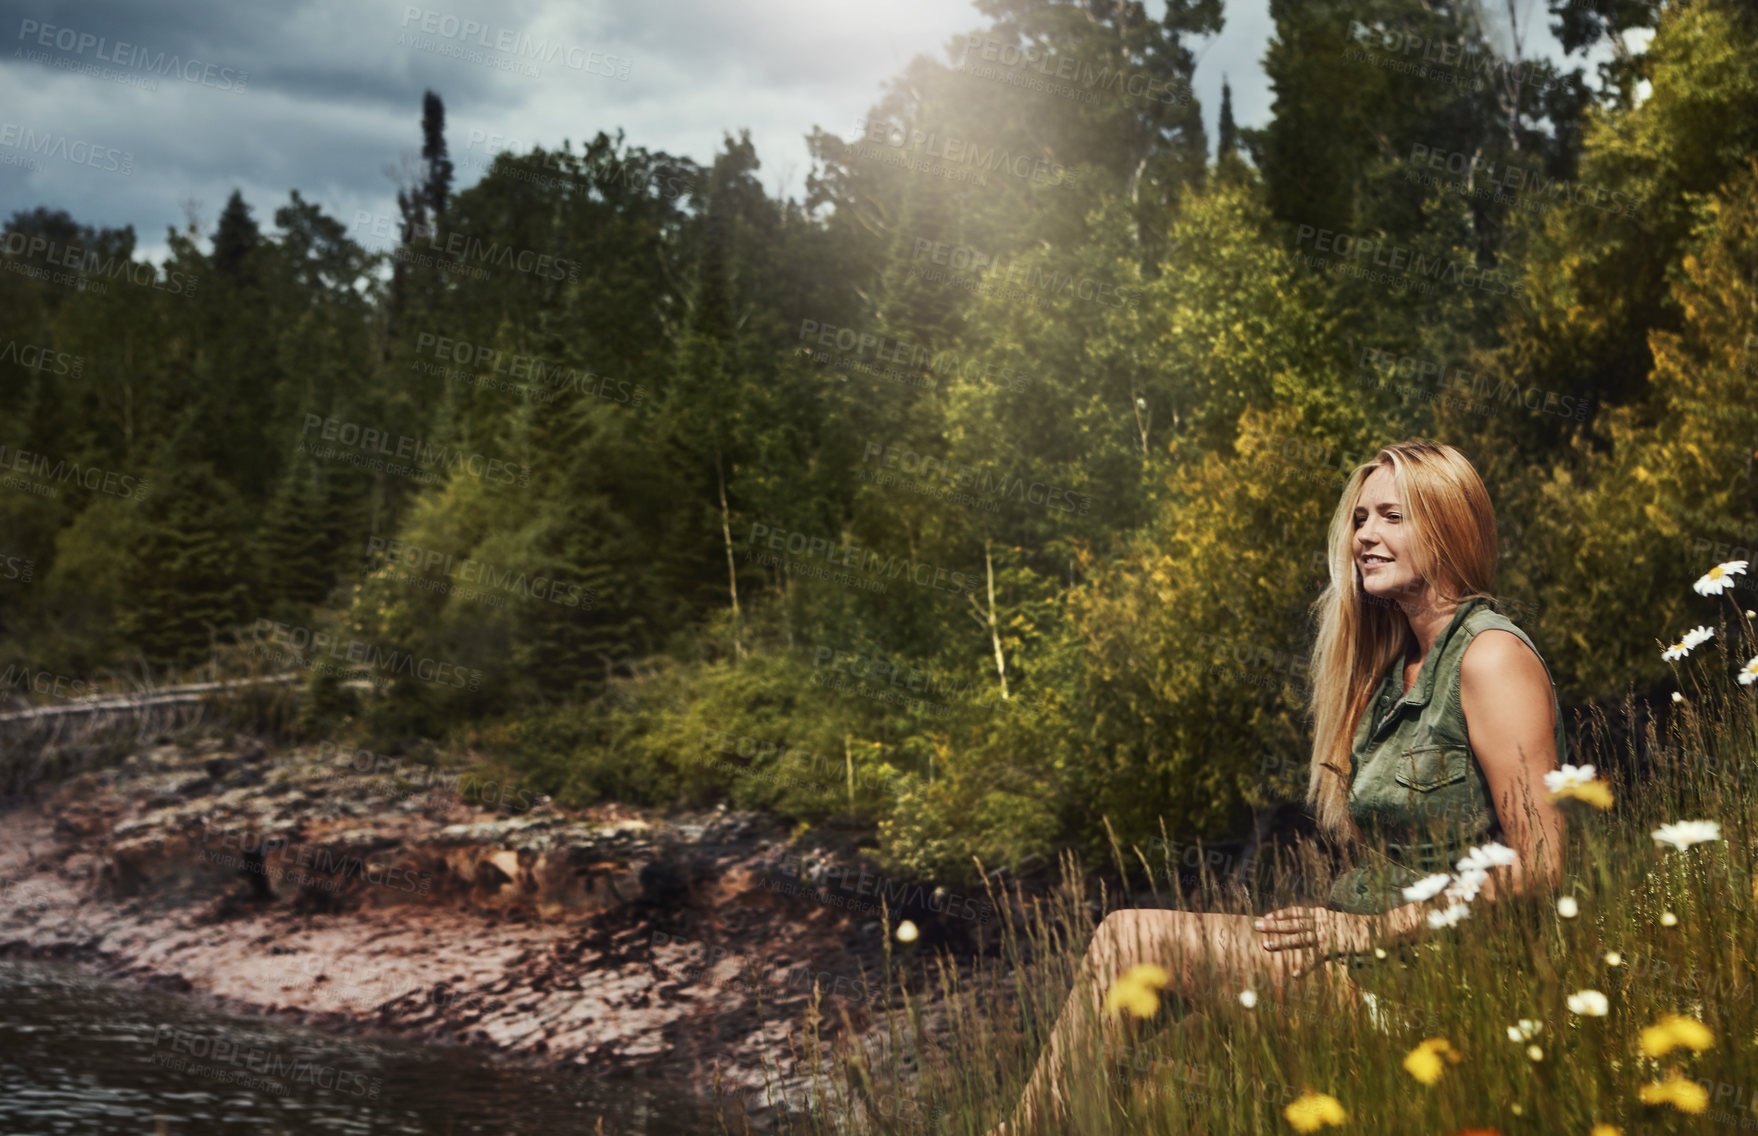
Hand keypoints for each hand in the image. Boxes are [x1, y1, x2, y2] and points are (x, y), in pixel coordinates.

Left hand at [1254, 906, 1377, 974]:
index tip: (1266, 916)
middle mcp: (1321, 923)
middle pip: (1292, 923)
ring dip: (1281, 942)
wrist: (1381, 929)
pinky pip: (1316, 959)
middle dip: (1273, 925)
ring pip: (1298, 938)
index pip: (1297, 912)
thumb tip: (1321, 930)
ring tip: (1265, 946)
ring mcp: (1326, 935)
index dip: (1281, 914)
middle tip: (1255, 925)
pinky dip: (1306, 967)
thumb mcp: (1343, 923)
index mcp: (1323, 915)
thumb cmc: (1364, 928)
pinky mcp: (1334, 948)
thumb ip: (1330, 926)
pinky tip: (1295, 974)